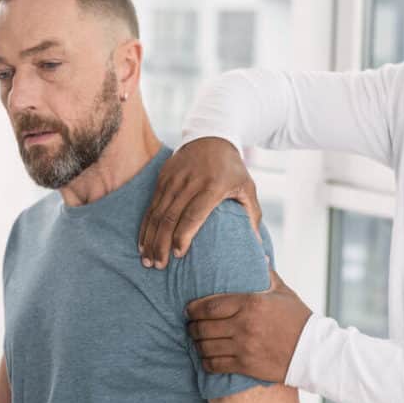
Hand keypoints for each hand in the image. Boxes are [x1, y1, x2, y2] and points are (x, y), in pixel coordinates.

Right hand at [138, 137, 260, 268]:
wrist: (212, 137)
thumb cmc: (233, 170)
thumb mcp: (247, 188)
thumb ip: (252, 217)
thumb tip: (260, 251)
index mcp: (213, 185)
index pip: (194, 214)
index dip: (183, 236)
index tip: (178, 255)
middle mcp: (190, 181)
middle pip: (171, 217)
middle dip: (161, 243)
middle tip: (158, 265)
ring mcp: (174, 178)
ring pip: (157, 212)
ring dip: (150, 238)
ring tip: (148, 260)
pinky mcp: (163, 176)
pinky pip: (151, 205)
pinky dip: (146, 225)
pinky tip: (143, 242)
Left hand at [186, 267, 311, 382]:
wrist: (314, 351)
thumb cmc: (298, 319)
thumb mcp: (283, 292)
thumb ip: (267, 274)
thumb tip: (260, 254)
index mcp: (251, 303)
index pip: (210, 305)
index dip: (194, 308)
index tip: (189, 310)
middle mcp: (244, 324)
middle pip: (203, 326)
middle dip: (192, 327)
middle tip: (191, 326)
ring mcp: (244, 346)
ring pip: (206, 346)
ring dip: (197, 345)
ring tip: (197, 342)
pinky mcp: (246, 365)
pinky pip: (215, 365)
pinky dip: (206, 362)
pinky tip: (207, 358)